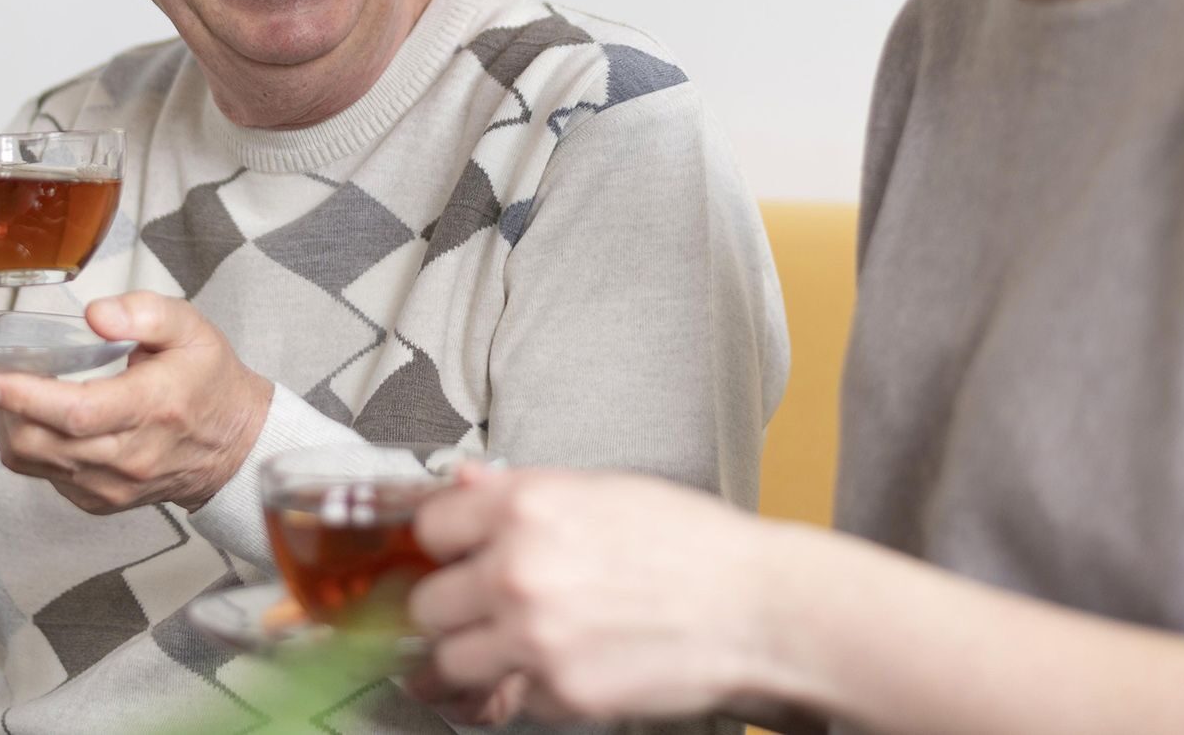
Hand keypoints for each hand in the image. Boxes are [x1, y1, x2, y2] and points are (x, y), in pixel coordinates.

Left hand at [0, 293, 273, 513]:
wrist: (233, 444)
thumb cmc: (208, 381)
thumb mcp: (192, 328)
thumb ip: (145, 313)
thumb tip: (96, 315)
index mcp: (152, 407)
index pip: (76, 412)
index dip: (24, 396)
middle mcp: (130, 456)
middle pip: (42, 442)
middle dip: (4, 409)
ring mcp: (113, 486)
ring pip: (34, 463)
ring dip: (12, 426)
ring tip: (18, 395)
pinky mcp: (101, 501)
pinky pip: (46, 477)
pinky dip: (33, 447)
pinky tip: (46, 421)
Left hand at [409, 467, 774, 724]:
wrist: (756, 610)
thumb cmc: (691, 545)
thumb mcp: (603, 491)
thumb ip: (521, 490)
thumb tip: (462, 483)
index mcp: (527, 505)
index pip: (430, 526)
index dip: (442, 543)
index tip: (450, 556)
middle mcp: (519, 567)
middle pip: (427, 602)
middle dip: (449, 608)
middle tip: (474, 610)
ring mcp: (534, 636)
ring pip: (446, 662)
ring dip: (464, 661)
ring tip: (490, 653)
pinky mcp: (558, 693)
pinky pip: (503, 699)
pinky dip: (517, 692)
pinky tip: (546, 671)